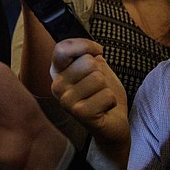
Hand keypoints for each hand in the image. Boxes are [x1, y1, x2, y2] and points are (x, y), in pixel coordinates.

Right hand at [50, 38, 128, 153]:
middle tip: (98, 88)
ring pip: (98, 78)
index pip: (63, 47)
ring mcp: (65, 100)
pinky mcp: (79, 113)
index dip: (85, 45)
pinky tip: (104, 108)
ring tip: (100, 98)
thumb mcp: (97, 69)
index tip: (97, 51)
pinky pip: (106, 94)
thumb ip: (90, 55)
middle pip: (88, 61)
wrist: (112, 124)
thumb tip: (93, 52)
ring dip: (107, 88)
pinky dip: (111, 101)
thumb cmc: (103, 94)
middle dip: (101, 73)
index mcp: (57, 72)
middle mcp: (56, 85)